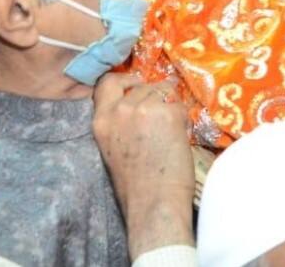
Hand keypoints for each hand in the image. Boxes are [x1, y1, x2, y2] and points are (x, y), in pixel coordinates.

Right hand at [93, 73, 194, 255]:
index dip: (125, 80)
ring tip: (169, 133)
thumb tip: (142, 102)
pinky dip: (183, 118)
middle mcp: (119, 110)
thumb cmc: (135, 184)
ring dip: (170, 107)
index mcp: (101, 121)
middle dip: (155, 97)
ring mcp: (144, 109)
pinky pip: (179, 105)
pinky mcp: (168, 113)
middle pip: (142, 85)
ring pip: (163, 91)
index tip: (136, 84)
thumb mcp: (113, 146)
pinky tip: (179, 138)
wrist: (153, 203)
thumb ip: (121, 121)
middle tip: (162, 119)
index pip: (107, 82)